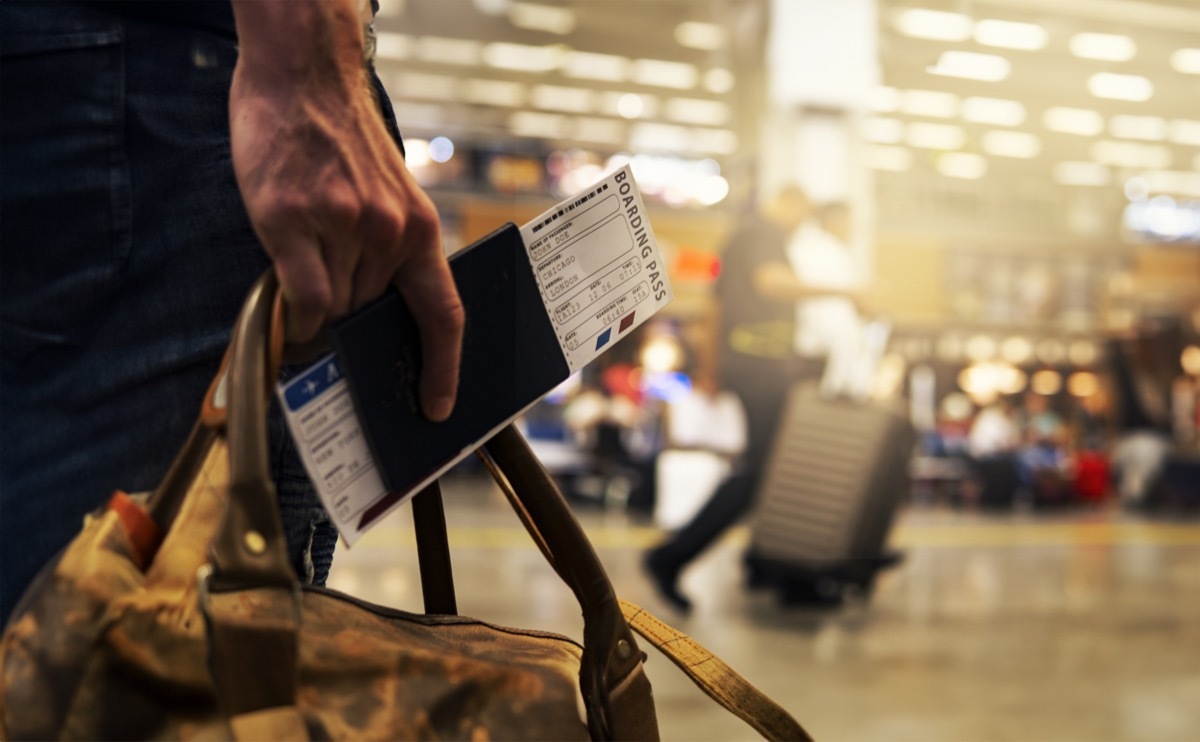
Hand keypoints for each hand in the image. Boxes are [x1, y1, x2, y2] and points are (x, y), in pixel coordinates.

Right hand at [229, 0, 462, 420]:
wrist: (305, 76)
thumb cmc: (343, 140)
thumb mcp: (387, 195)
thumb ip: (387, 251)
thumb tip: (369, 314)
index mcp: (419, 229)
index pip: (443, 314)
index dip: (443, 367)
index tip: (438, 405)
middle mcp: (386, 232)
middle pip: (369, 316)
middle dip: (352, 327)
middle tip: (334, 328)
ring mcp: (340, 227)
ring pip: (333, 308)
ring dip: (318, 310)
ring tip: (304, 272)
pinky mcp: (290, 220)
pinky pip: (301, 295)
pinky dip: (296, 310)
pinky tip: (289, 300)